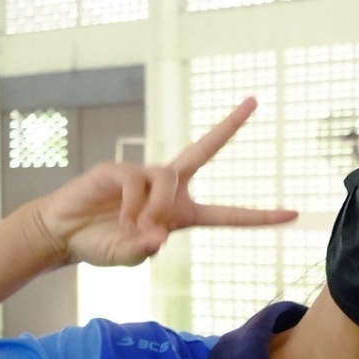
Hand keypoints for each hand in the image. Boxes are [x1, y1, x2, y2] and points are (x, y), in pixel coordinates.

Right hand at [29, 99, 294, 267]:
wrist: (63, 234)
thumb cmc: (100, 244)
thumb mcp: (128, 257)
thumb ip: (143, 251)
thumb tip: (157, 238)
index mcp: (182, 213)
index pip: (228, 215)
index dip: (260, 216)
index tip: (294, 214)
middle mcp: (169, 188)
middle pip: (205, 149)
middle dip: (229, 125)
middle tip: (254, 101)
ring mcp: (144, 175)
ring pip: (168, 181)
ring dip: (154, 209)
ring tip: (135, 231)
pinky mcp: (120, 169)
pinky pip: (138, 184)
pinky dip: (134, 208)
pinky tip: (122, 222)